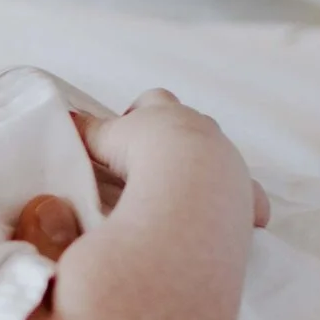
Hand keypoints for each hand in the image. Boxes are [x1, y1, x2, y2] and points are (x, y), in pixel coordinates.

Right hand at [72, 95, 268, 226]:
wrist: (192, 185)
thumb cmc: (143, 158)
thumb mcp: (106, 141)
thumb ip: (87, 132)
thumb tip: (68, 119)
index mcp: (167, 115)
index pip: (150, 102)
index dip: (134, 116)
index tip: (121, 133)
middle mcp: (202, 129)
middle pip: (189, 118)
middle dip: (172, 132)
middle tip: (149, 159)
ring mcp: (228, 159)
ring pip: (220, 151)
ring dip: (204, 165)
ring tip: (183, 191)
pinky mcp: (245, 194)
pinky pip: (251, 195)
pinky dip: (245, 203)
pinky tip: (237, 217)